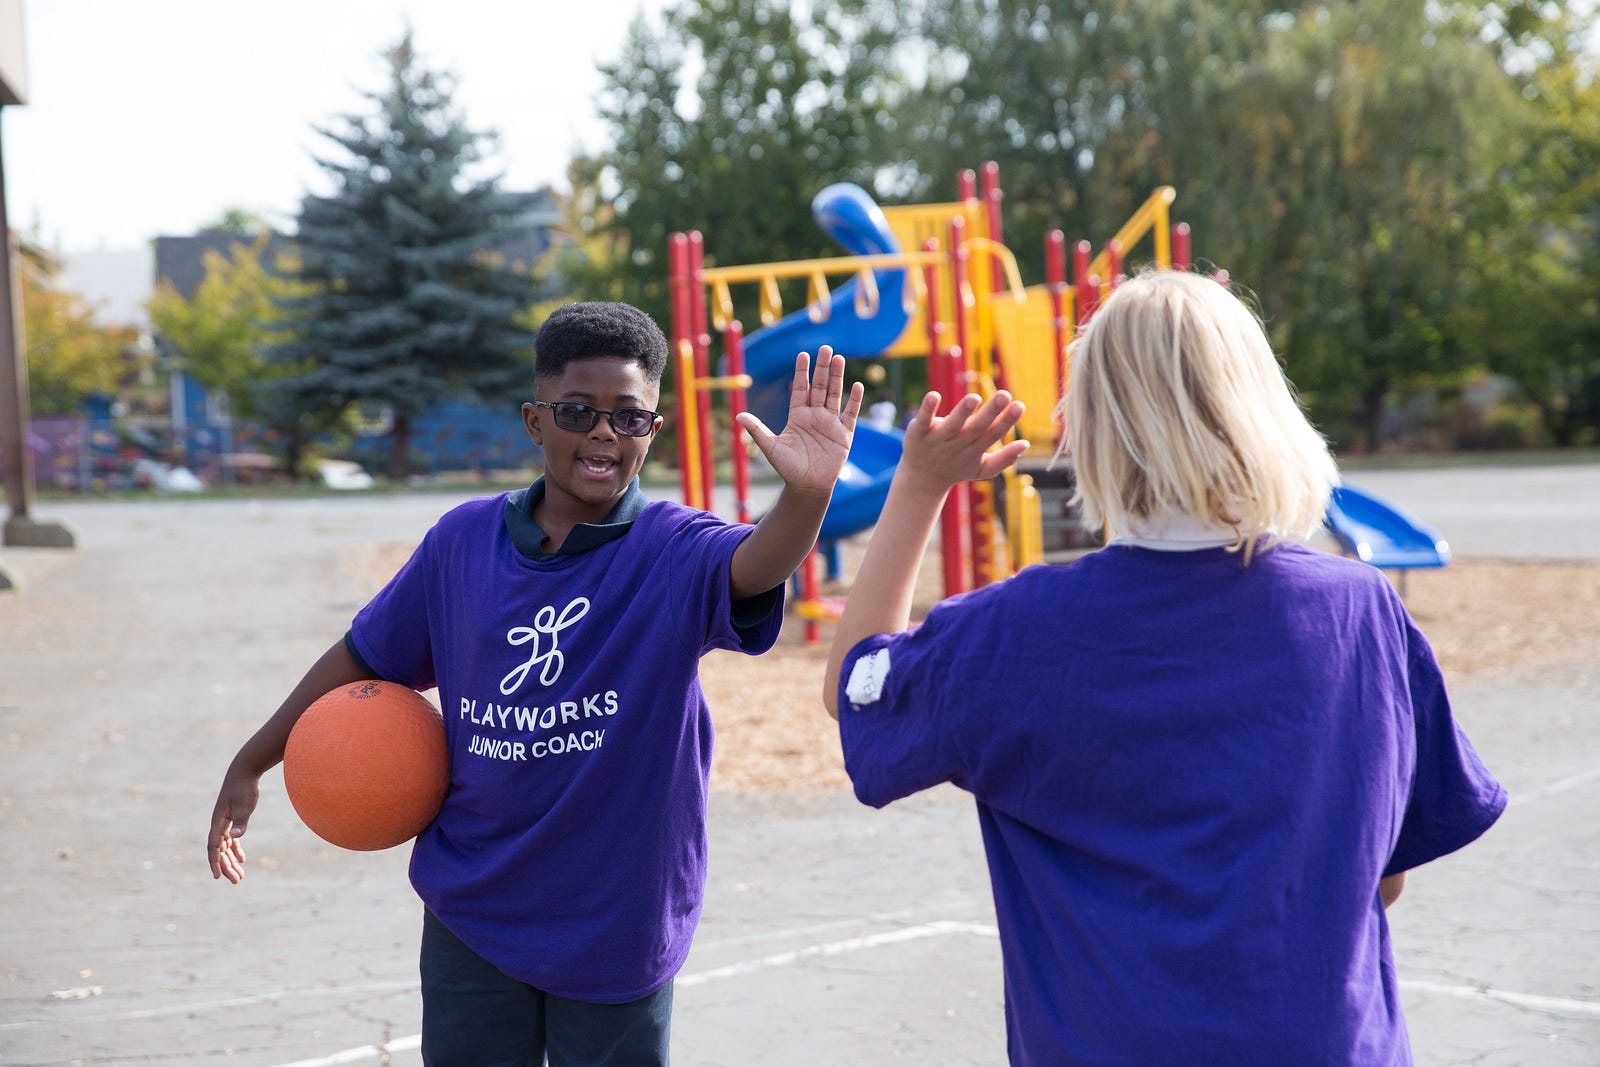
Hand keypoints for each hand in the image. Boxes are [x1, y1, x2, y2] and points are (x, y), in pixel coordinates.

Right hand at [208, 770, 259, 883]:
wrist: (245, 771)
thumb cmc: (244, 788)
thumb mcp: (245, 805)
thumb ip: (241, 821)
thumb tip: (236, 836)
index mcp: (218, 822)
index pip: (214, 847)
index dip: (215, 862)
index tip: (218, 877)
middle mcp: (218, 824)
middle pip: (220, 851)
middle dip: (227, 867)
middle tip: (236, 881)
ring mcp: (224, 822)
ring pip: (225, 847)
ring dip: (231, 861)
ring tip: (240, 876)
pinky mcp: (232, 819)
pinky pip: (231, 839)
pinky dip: (235, 849)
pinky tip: (242, 859)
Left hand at [736, 346, 863, 494]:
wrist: (807, 487)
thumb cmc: (788, 468)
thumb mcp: (770, 447)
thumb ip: (757, 430)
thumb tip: (737, 416)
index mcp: (798, 416)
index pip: (800, 389)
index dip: (802, 372)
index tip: (803, 355)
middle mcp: (815, 416)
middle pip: (819, 387)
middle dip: (822, 368)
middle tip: (826, 348)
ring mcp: (830, 424)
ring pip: (835, 395)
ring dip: (837, 378)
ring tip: (839, 359)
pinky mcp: (844, 435)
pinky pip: (850, 414)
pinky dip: (854, 401)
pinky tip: (856, 386)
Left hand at [898, 390, 1028, 496]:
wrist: (921, 480)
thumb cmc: (956, 469)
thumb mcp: (982, 469)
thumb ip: (1004, 459)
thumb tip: (1026, 444)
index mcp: (975, 449)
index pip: (993, 434)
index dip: (1007, 420)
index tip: (1020, 405)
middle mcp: (958, 443)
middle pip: (976, 427)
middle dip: (991, 412)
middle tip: (1005, 395)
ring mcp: (938, 438)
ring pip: (952, 425)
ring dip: (963, 412)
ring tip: (974, 398)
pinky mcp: (918, 432)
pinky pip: (923, 419)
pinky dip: (928, 408)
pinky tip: (933, 395)